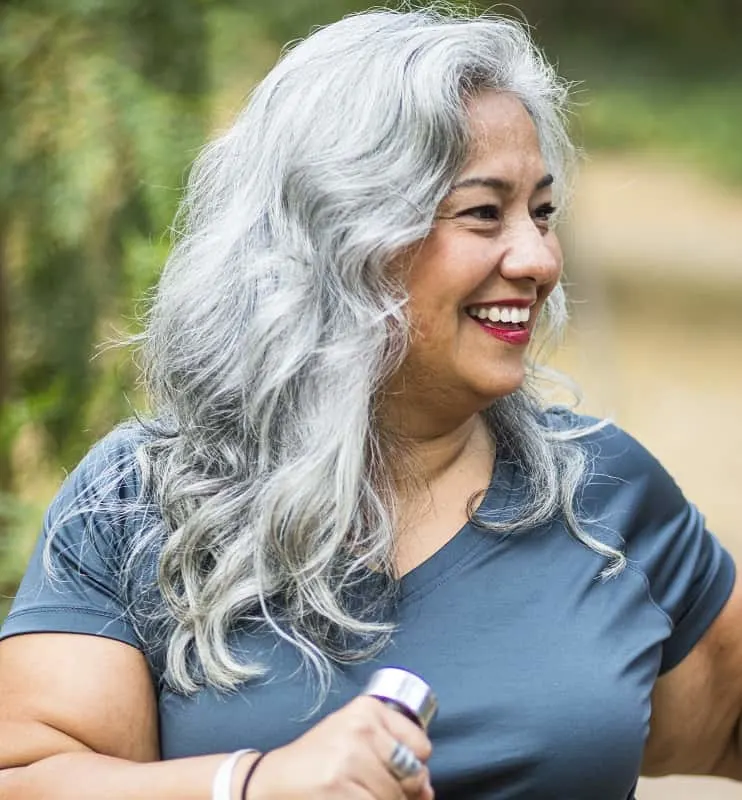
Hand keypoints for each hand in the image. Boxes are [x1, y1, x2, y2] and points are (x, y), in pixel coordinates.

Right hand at [246, 696, 433, 798]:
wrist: (273, 782)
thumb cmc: (318, 762)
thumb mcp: (354, 739)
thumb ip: (394, 754)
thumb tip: (428, 792)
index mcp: (367, 709)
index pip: (420, 746)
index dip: (414, 768)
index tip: (395, 771)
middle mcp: (361, 728)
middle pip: (411, 777)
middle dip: (400, 792)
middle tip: (368, 788)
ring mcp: (350, 760)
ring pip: (395, 797)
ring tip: (356, 793)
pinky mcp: (340, 790)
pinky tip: (351, 799)